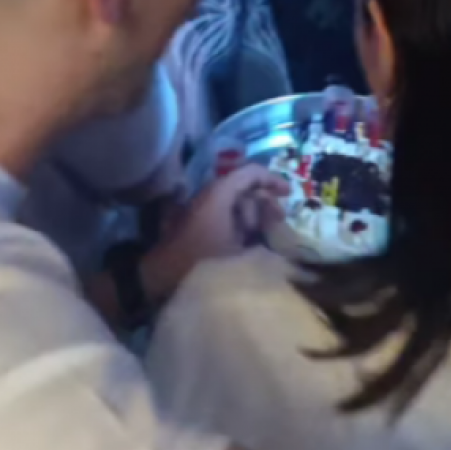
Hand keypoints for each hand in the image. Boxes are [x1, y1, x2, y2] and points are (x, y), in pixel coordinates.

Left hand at [141, 164, 288, 303]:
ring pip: (234, 202)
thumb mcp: (239, 251)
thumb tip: (277, 233)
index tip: (290, 194)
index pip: (251, 172)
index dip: (272, 180)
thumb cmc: (202, 261)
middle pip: (244, 187)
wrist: (160, 277)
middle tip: (280, 219)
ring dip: (252, 214)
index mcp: (221, 193)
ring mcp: (202, 209)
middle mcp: (210, 195)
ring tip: (265, 234)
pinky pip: (224, 215)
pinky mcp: (196, 224)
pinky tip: (248, 242)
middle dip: (264, 201)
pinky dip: (239, 223)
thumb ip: (261, 237)